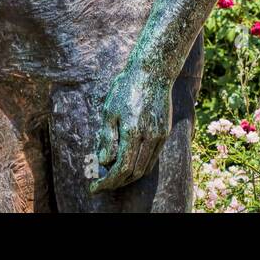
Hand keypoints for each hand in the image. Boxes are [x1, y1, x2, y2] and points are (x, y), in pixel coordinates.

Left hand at [90, 63, 172, 193]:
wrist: (153, 72)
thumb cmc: (127, 88)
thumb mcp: (110, 110)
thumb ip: (107, 138)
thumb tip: (105, 161)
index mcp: (132, 131)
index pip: (121, 168)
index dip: (107, 182)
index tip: (94, 187)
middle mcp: (149, 136)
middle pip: (134, 172)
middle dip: (117, 182)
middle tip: (103, 184)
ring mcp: (160, 135)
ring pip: (145, 167)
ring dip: (129, 176)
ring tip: (114, 176)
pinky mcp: (165, 132)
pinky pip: (153, 157)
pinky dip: (140, 165)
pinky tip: (129, 162)